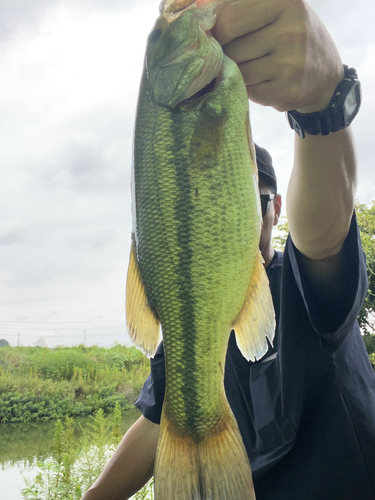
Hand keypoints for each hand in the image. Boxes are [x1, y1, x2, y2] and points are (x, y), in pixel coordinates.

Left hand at [212, 0, 342, 112]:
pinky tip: (265, 82)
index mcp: (285, 2)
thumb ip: (238, 9)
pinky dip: (249, 88)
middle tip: (236, 54)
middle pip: (230, 48)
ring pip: (237, 72)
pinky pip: (248, 91)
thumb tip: (197, 9)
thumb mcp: (274, 11)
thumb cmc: (291, 38)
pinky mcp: (287, 92)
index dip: (213, 31)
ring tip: (256, 67)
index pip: (228, 19)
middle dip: (226, 54)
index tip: (211, 37)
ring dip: (238, 73)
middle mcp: (291, 31)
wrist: (326, 78)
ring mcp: (290, 65)